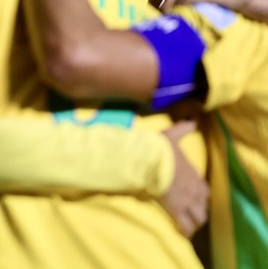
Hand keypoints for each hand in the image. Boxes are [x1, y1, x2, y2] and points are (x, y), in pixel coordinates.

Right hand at [158, 120, 208, 236]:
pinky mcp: (175, 209)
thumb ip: (183, 129)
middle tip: (190, 213)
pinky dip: (184, 230)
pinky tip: (181, 231)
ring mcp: (186, 200)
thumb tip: (192, 120)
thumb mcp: (172, 135)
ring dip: (194, 221)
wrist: (149, 160)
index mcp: (193, 173)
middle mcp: (194, 189)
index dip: (200, 194)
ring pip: (198, 217)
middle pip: (203, 206)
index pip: (204, 189)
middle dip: (199, 211)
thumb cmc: (159, 149)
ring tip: (187, 224)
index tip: (193, 196)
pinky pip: (185, 225)